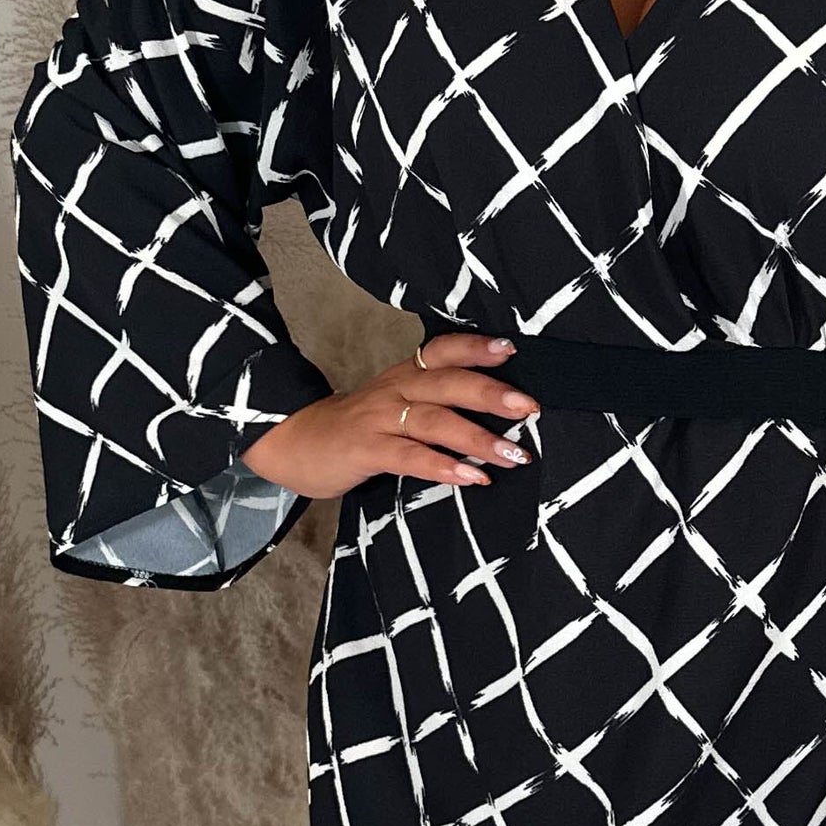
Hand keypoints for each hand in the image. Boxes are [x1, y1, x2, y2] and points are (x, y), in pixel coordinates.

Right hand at [239, 330, 539, 499]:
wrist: (294, 443)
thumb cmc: (356, 429)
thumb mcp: (394, 405)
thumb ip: (434, 404)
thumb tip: (494, 414)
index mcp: (405, 376)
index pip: (443, 350)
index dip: (476, 347)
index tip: (512, 349)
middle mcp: (396, 390)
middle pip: (449, 383)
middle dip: (492, 393)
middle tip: (530, 407)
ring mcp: (380, 419)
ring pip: (435, 421)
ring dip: (479, 438)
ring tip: (515, 455)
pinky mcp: (366, 450)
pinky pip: (410, 456)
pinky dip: (443, 466)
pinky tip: (472, 478)